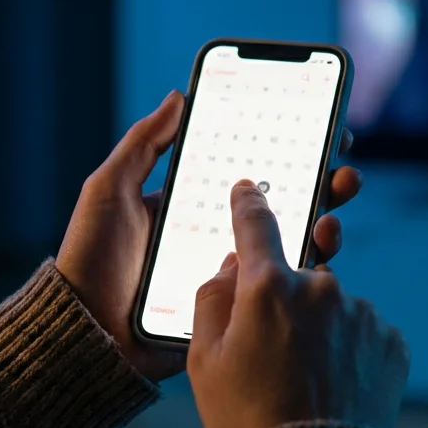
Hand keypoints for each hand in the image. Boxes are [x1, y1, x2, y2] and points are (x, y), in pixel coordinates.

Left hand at [56, 91, 363, 381]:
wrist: (85, 330)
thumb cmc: (90, 258)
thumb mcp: (110, 189)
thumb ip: (144, 144)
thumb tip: (179, 96)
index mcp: (195, 204)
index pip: (252, 170)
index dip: (288, 150)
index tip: (322, 128)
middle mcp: (220, 236)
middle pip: (284, 204)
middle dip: (322, 184)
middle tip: (343, 170)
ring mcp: (232, 273)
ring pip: (291, 245)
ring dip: (323, 223)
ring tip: (333, 212)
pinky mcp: (236, 311)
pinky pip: (277, 290)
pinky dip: (305, 269)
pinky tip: (319, 251)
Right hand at [187, 180, 409, 427]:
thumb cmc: (246, 421)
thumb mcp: (204, 363)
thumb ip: (212, 300)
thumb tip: (231, 266)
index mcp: (268, 287)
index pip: (256, 224)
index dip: (248, 204)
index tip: (248, 190)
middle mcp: (322, 288)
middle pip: (297, 277)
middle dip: (284, 303)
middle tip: (272, 355)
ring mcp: (362, 314)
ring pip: (333, 308)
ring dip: (320, 331)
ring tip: (304, 385)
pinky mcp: (391, 341)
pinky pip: (363, 333)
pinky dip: (349, 352)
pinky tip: (333, 389)